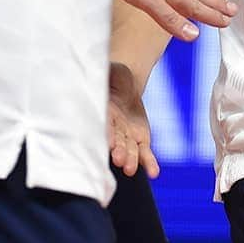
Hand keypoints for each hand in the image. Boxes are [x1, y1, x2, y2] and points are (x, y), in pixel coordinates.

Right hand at [108, 61, 157, 178]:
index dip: (105, 132)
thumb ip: (101, 75)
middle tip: (118, 159)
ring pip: (129, 149)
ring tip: (129, 168)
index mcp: (102, 112)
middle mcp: (112, 129)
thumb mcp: (105, 72)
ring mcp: (126, 136)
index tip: (106, 141)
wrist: (126, 82)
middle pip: (115, 141)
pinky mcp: (140, 138)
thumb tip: (89, 69)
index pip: (103, 124)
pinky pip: (145, 152)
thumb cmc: (110, 76)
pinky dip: (149, 163)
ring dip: (130, 159)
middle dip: (117, 150)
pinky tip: (154, 173)